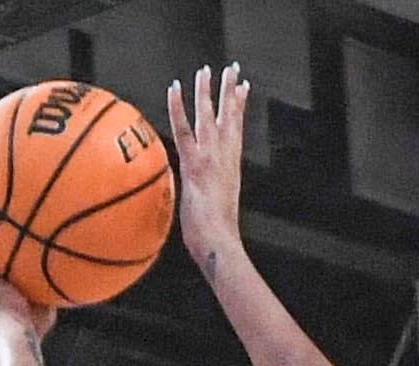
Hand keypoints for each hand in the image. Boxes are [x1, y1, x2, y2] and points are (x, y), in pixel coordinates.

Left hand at [168, 63, 249, 271]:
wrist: (219, 243)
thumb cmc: (217, 238)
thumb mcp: (216, 213)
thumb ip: (209, 199)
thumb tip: (204, 203)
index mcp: (231, 169)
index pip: (236, 131)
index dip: (239, 109)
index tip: (243, 89)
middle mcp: (225, 158)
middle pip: (229, 117)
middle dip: (231, 92)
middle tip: (232, 69)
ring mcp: (210, 159)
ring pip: (209, 117)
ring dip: (208, 91)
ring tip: (206, 70)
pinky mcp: (194, 164)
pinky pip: (183, 130)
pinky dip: (178, 108)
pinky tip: (175, 88)